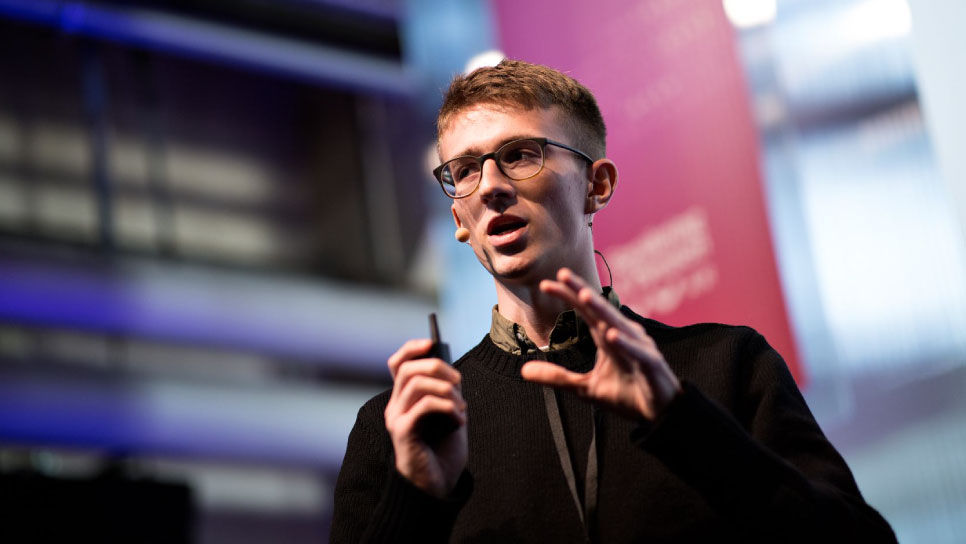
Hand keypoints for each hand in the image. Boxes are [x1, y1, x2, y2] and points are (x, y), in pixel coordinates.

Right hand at [384, 339, 467, 497]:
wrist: (437, 487)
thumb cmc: (442, 452)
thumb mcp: (449, 415)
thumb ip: (446, 393)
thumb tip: (451, 372)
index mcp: (404, 400)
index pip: (398, 364)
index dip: (412, 348)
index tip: (431, 343)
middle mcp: (395, 407)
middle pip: (409, 369)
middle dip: (439, 368)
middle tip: (459, 385)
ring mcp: (396, 419)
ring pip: (417, 383)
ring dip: (447, 390)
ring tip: (461, 408)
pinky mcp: (403, 432)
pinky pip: (424, 405)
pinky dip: (448, 407)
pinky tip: (460, 421)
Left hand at [520, 268, 681, 419]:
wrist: (660, 415)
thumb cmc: (627, 395)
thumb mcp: (585, 388)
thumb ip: (557, 377)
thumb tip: (523, 370)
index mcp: (607, 337)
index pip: (585, 311)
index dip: (568, 296)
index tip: (546, 284)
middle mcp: (623, 335)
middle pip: (599, 310)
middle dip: (582, 291)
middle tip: (563, 274)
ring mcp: (639, 348)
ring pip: (618, 324)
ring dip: (602, 311)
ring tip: (585, 296)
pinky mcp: (651, 365)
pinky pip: (637, 352)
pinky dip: (625, 344)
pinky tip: (611, 335)